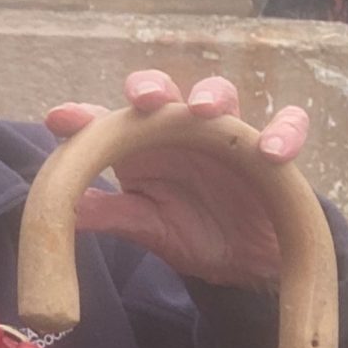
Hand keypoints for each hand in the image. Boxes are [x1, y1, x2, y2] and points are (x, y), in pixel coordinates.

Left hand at [42, 72, 307, 290]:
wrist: (245, 260)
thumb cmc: (188, 230)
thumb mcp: (144, 225)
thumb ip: (107, 214)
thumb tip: (61, 214)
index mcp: (140, 144)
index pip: (109, 119)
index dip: (84, 115)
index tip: (59, 120)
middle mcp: (178, 129)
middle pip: (164, 92)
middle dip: (151, 87)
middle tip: (143, 98)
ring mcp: (225, 135)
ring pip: (221, 95)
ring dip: (212, 96)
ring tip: (203, 110)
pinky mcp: (271, 152)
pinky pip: (287, 126)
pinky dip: (284, 132)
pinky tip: (272, 152)